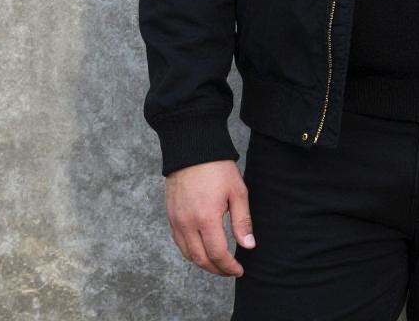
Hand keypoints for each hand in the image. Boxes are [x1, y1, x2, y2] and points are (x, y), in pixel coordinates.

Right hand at [164, 159, 254, 276]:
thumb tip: (248, 246)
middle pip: (201, 259)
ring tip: (218, 263)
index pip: (217, 254)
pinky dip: (190, 252)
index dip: (229, 267)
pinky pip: (179, 242)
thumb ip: (242, 221)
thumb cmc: (217, 168)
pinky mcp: (170, 215)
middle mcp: (187, 224)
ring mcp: (176, 220)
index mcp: (206, 218)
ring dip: (203, 263)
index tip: (239, 270)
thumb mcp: (237, 191)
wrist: (192, 148)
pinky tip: (201, 249)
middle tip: (230, 270)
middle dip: (217, 269)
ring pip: (188, 254)